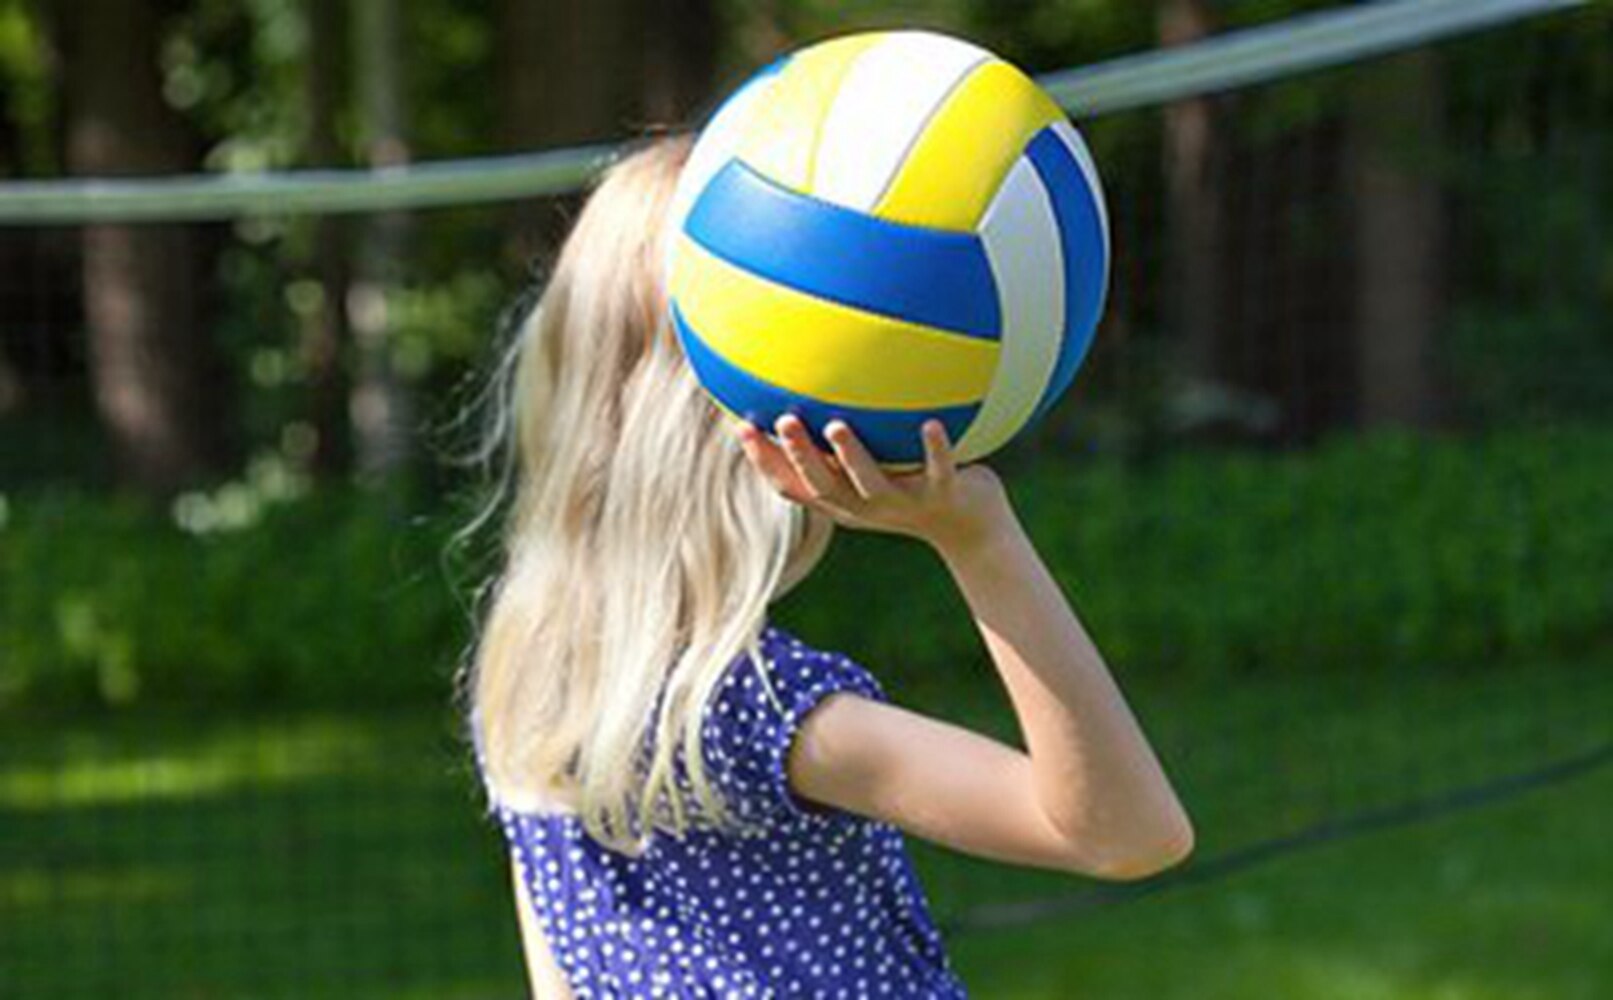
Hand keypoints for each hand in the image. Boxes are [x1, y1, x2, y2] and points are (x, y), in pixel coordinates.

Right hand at [736, 413, 1013, 553]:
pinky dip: (934, 449)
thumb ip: (845, 436)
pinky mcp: (944, 496)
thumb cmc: (916, 484)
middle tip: (783, 420)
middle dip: (799, 455)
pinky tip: (932, 423)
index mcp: (843, 499)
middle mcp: (867, 506)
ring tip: (836, 426)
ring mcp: (904, 503)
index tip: (741, 427)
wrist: (970, 526)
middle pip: (823, 486)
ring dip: (852, 456)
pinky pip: (938, 471)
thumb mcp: (877, 466)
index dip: (766, 460)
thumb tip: (820, 377)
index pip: (795, 485)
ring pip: (871, 485)